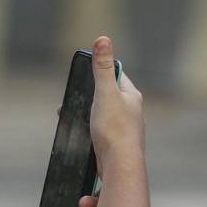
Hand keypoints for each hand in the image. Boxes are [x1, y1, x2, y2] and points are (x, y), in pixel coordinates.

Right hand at [88, 36, 143, 164]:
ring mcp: (124, 129)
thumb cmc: (114, 130)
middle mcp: (131, 111)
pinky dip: (89, 131)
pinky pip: (100, 132)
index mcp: (131, 96)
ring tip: (76, 119)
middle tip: (75, 101)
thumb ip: (102, 68)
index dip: (100, 72)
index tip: (85, 76)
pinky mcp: (115, 144)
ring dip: (87, 116)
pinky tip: (83, 136)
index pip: (116, 74)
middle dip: (89, 97)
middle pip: (107, 95)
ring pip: (102, 115)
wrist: (120, 167)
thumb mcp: (105, 93)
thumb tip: (103, 39)